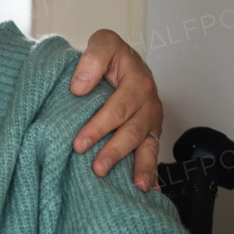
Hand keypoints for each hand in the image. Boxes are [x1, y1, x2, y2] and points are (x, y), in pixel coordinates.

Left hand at [70, 29, 163, 190]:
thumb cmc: (112, 57)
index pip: (117, 108)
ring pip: (147, 145)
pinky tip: (150, 190)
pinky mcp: (151, 132)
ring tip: (135, 186)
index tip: (79, 142)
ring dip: (140, 167)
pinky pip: (153, 153)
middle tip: (97, 168)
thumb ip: (92, 59)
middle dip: (114, 151)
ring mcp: (152, 119)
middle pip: (132, 130)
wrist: (124, 63)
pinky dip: (152, 173)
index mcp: (137, 81)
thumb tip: (79, 87)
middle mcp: (149, 102)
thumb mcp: (103, 43)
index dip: (99, 126)